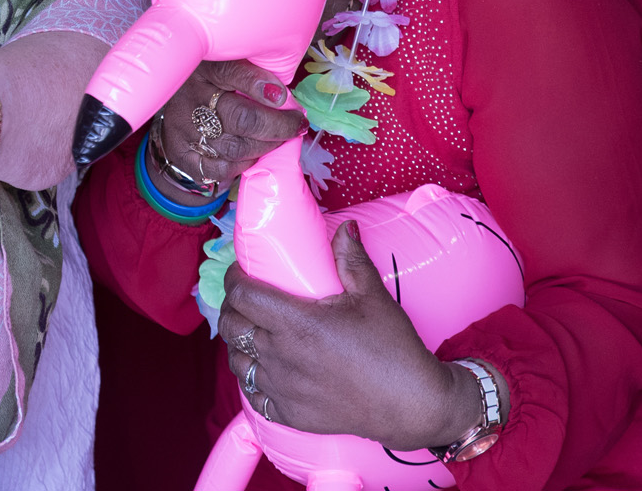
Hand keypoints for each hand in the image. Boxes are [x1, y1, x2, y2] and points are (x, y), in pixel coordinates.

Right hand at [150, 59, 305, 201]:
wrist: (172, 109)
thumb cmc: (208, 83)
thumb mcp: (226, 65)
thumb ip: (252, 73)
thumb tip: (282, 95)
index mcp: (202, 71)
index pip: (232, 72)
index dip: (261, 86)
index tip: (285, 98)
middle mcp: (189, 100)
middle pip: (241, 119)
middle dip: (277, 126)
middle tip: (295, 124)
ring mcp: (183, 132)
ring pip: (235, 149)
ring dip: (265, 146)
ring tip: (278, 138)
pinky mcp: (182, 156)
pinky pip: (221, 169)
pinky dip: (244, 163)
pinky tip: (252, 152)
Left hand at [218, 221, 485, 449]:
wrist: (411, 405)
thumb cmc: (393, 349)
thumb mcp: (373, 297)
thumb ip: (352, 259)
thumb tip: (345, 228)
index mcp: (297, 324)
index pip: (242, 295)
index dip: (234, 278)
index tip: (242, 271)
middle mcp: (281, 356)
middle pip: (231, 325)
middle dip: (231, 307)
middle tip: (245, 298)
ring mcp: (281, 388)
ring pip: (236, 360)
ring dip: (238, 341)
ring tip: (252, 330)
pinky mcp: (288, 414)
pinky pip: (251, 393)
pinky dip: (250, 376)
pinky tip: (262, 367)